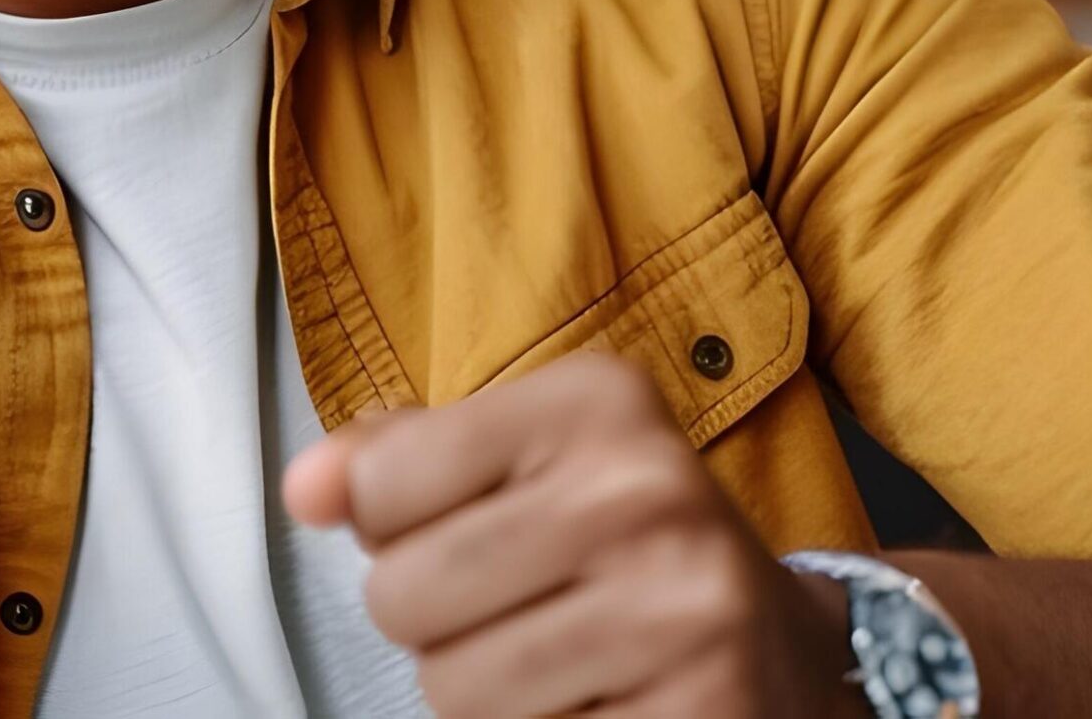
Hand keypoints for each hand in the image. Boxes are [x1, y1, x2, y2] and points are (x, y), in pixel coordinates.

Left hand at [281, 352, 856, 718]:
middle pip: (403, 594)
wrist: (784, 651)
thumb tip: (306, 487)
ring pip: (452, 689)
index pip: (382, 482)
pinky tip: (600, 700)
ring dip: (484, 692)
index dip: (395, 525)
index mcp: (598, 403)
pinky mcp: (697, 715)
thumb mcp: (526, 464)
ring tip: (560, 657)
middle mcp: (648, 492)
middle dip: (433, 621)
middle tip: (520, 607)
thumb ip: (401, 461)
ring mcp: (680, 612)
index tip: (475, 524)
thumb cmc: (623, 548)